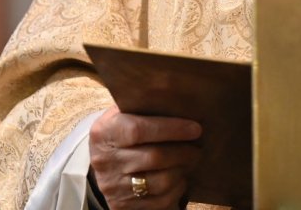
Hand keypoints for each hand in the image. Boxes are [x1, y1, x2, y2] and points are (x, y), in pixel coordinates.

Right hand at [88, 105, 202, 208]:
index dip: (171, 129)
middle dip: (183, 152)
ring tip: (190, 162)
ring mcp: (113, 186)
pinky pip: (159, 202)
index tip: (195, 128)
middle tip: (197, 148)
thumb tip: (182, 102)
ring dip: (182, 171)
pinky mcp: (122, 206)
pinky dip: (177, 190)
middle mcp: (105, 161)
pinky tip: (180, 179)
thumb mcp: (122, 114)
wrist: (102, 162)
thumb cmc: (121, 132)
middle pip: (154, 157)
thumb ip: (144, 108)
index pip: (138, 130)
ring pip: (160, 182)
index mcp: (104, 133)